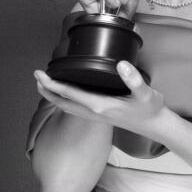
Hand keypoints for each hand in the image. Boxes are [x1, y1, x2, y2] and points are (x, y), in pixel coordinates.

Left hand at [33, 62, 168, 138]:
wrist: (155, 126)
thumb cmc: (150, 109)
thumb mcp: (146, 93)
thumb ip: (134, 80)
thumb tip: (121, 65)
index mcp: (100, 106)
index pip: (69, 94)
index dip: (52, 84)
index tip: (40, 74)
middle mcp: (93, 112)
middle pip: (61, 102)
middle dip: (46, 90)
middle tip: (36, 76)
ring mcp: (94, 116)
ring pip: (66, 106)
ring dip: (52, 96)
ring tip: (43, 84)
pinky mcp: (98, 116)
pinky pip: (74, 108)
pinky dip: (63, 100)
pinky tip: (64, 93)